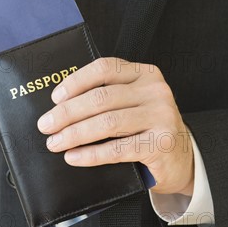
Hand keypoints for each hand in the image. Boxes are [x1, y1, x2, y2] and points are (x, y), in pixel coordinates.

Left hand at [37, 58, 193, 195]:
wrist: (181, 158)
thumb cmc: (147, 128)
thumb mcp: (133, 103)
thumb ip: (108, 97)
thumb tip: (60, 106)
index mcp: (145, 74)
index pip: (105, 68)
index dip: (76, 81)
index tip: (55, 98)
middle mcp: (155, 91)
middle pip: (102, 97)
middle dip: (68, 112)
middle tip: (46, 125)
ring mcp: (161, 116)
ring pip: (107, 122)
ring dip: (75, 134)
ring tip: (55, 143)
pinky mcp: (161, 143)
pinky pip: (118, 149)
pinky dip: (91, 154)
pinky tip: (73, 157)